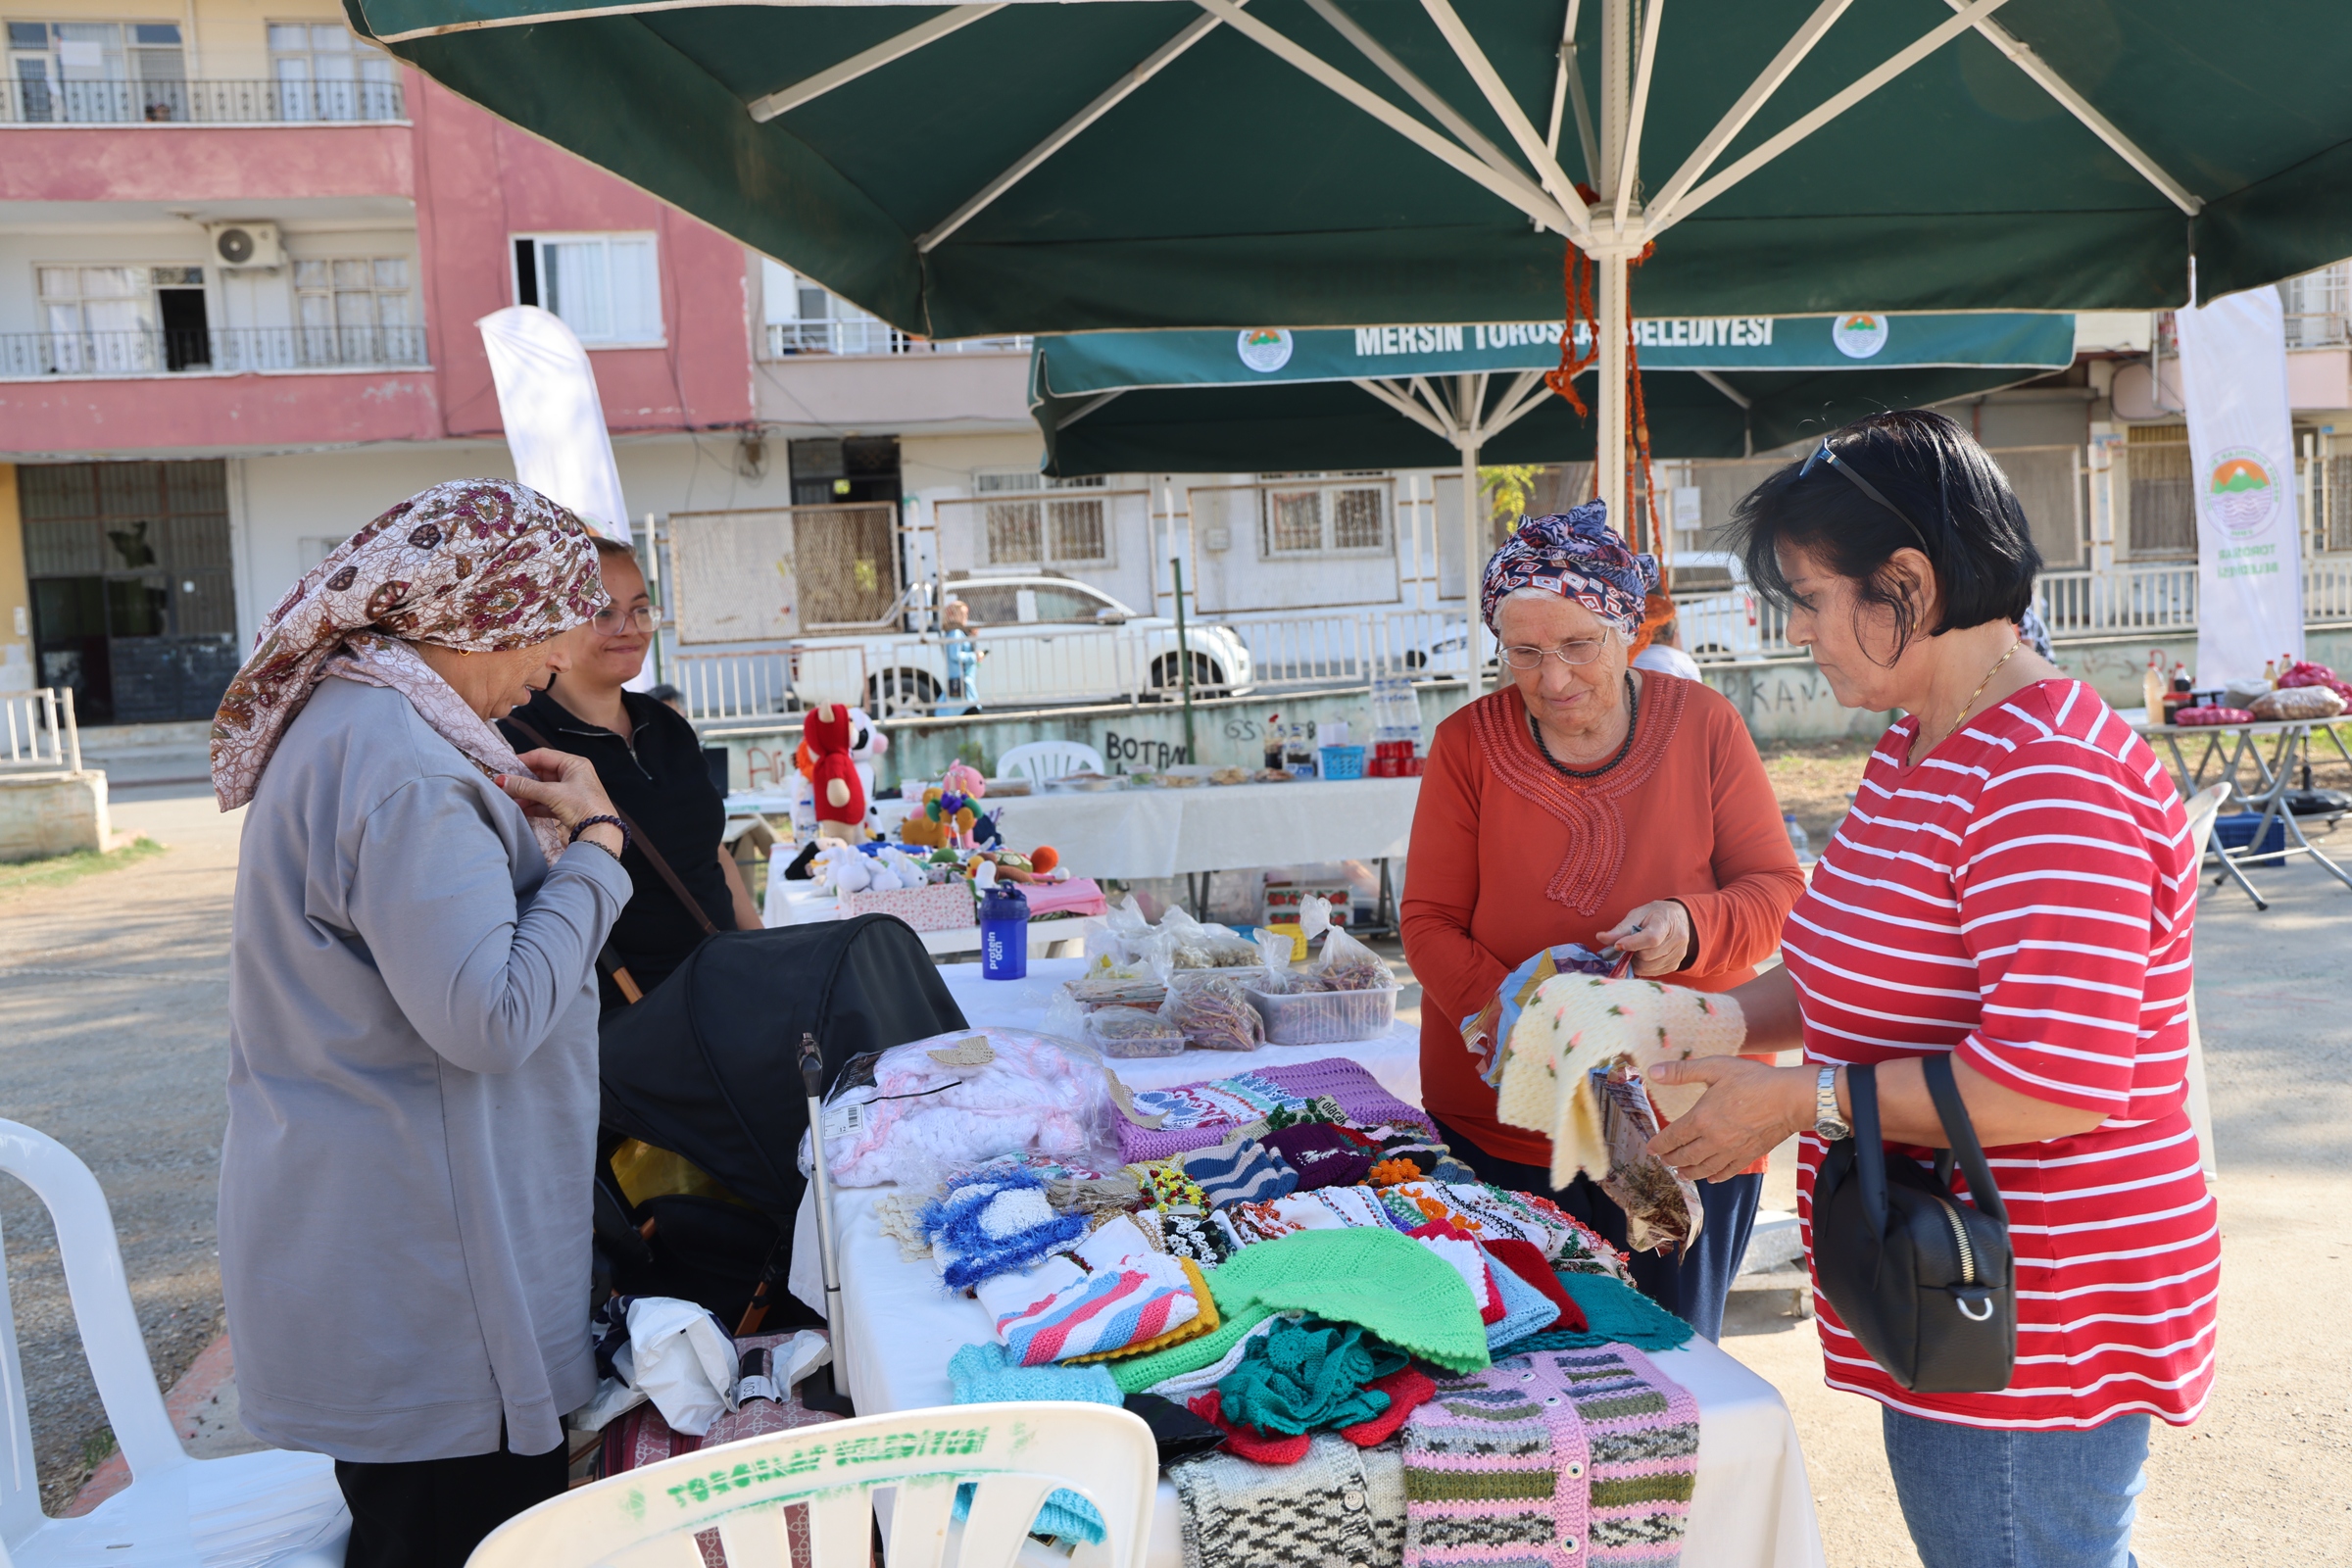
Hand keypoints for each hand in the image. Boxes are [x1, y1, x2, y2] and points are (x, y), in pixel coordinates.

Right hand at [498, 749, 623, 855]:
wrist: (600, 834)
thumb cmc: (583, 807)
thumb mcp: (552, 794)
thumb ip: (525, 787)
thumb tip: (502, 781)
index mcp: (574, 764)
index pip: (543, 756)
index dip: (523, 761)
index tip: (505, 768)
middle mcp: (573, 775)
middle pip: (541, 773)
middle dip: (523, 781)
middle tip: (504, 786)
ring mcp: (570, 792)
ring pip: (542, 789)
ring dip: (526, 794)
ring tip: (510, 799)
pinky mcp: (568, 807)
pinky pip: (546, 802)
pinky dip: (534, 805)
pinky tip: (521, 809)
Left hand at [1597, 899, 1691, 976]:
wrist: (1678, 918)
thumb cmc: (1654, 915)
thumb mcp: (1637, 915)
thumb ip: (1620, 929)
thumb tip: (1600, 938)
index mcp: (1665, 923)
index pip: (1651, 938)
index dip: (1632, 944)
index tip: (1617, 946)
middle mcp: (1676, 939)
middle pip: (1647, 955)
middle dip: (1633, 953)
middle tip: (1628, 946)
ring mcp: (1678, 954)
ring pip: (1649, 967)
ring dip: (1637, 962)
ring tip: (1637, 951)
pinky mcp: (1675, 965)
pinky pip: (1654, 973)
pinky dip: (1644, 967)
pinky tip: (1644, 957)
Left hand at [1643, 1057, 1811, 1182]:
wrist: (1789, 1099)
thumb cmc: (1753, 1080)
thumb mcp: (1715, 1067)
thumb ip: (1682, 1071)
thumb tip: (1653, 1071)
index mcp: (1701, 1118)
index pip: (1673, 1137)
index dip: (1659, 1144)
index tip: (1651, 1148)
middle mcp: (1713, 1140)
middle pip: (1685, 1156)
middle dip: (1671, 1160)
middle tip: (1664, 1161)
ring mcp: (1731, 1151)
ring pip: (1704, 1168)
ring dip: (1689, 1172)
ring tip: (1681, 1173)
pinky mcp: (1748, 1156)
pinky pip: (1727, 1172)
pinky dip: (1715, 1177)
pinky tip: (1710, 1178)